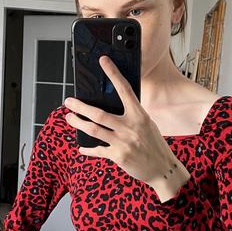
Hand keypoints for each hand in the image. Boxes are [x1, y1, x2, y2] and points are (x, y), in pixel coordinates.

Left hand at [63, 55, 187, 192]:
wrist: (163, 169)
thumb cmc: (154, 144)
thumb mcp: (147, 125)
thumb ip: (131, 115)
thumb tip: (109, 106)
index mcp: (139, 115)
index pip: (124, 89)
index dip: (113, 73)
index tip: (103, 61)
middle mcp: (130, 127)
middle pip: (99, 113)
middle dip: (80, 106)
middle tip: (68, 101)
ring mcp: (123, 142)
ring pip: (93, 130)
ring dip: (78, 123)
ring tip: (69, 118)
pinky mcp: (118, 156)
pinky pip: (97, 150)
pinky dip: (88, 149)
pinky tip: (82, 148)